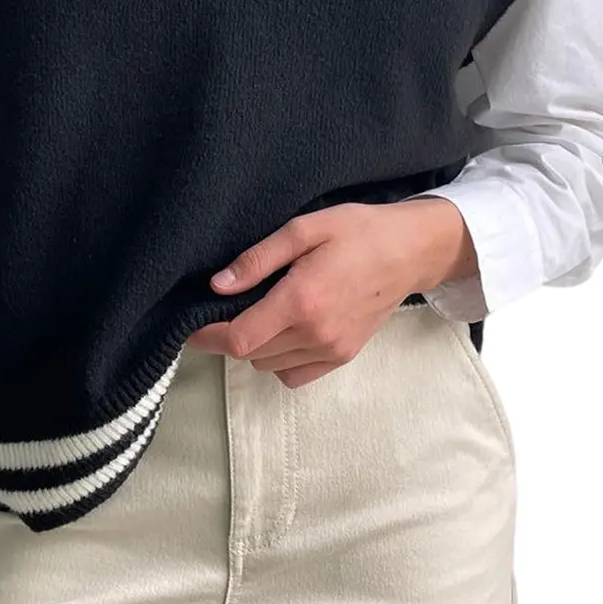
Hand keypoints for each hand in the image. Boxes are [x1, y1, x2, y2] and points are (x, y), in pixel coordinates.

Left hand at [185, 198, 474, 386]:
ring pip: (268, 365)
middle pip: (250, 354)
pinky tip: (282, 332)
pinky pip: (293, 375)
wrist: (410, 252)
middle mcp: (315, 334)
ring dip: (254, 346)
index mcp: (301, 301)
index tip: (192, 323)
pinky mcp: (342, 357)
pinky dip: (278, 360)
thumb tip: (217, 285)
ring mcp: (331, 350)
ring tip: (257, 314)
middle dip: (228, 336)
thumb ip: (258, 259)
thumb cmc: (357, 231)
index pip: (239, 338)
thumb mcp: (304, 229)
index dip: (207, 336)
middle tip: (224, 308)